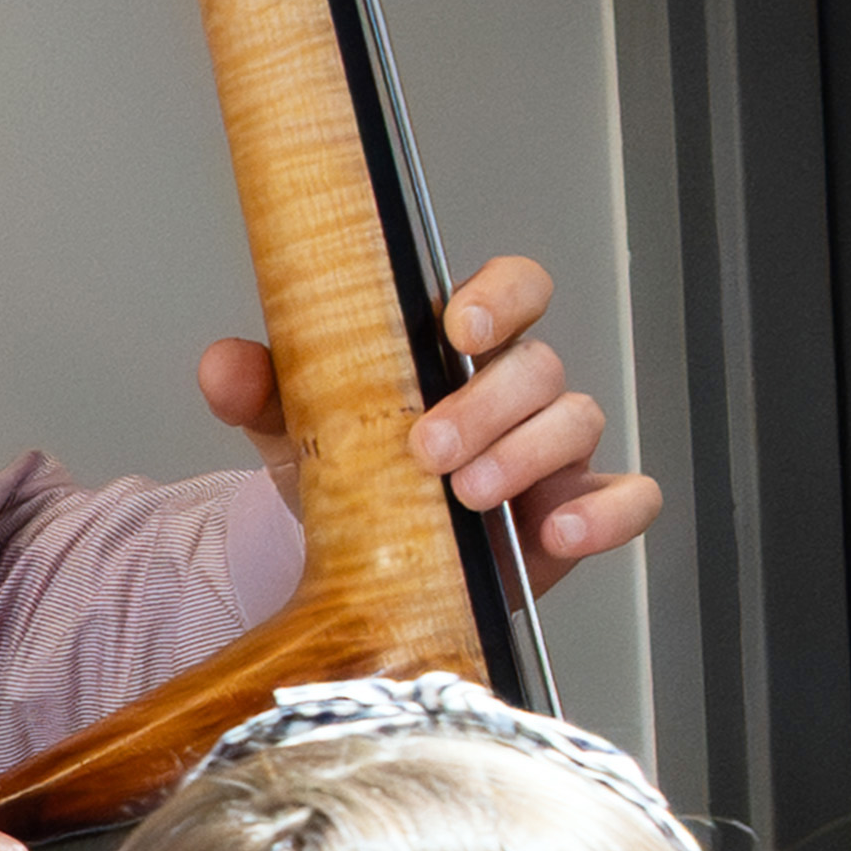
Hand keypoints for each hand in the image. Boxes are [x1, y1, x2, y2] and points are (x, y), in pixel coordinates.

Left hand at [199, 253, 664, 582]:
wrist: (369, 562)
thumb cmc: (353, 473)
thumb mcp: (299, 427)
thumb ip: (262, 390)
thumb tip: (223, 366)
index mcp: (463, 346)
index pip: (514, 288)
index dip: (499, 298)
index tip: (458, 329)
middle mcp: (520, 389)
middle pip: (539, 365)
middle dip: (487, 405)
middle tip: (429, 451)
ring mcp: (555, 451)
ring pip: (579, 421)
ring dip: (525, 456)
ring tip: (468, 498)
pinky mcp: (576, 511)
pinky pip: (628, 499)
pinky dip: (607, 513)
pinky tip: (560, 534)